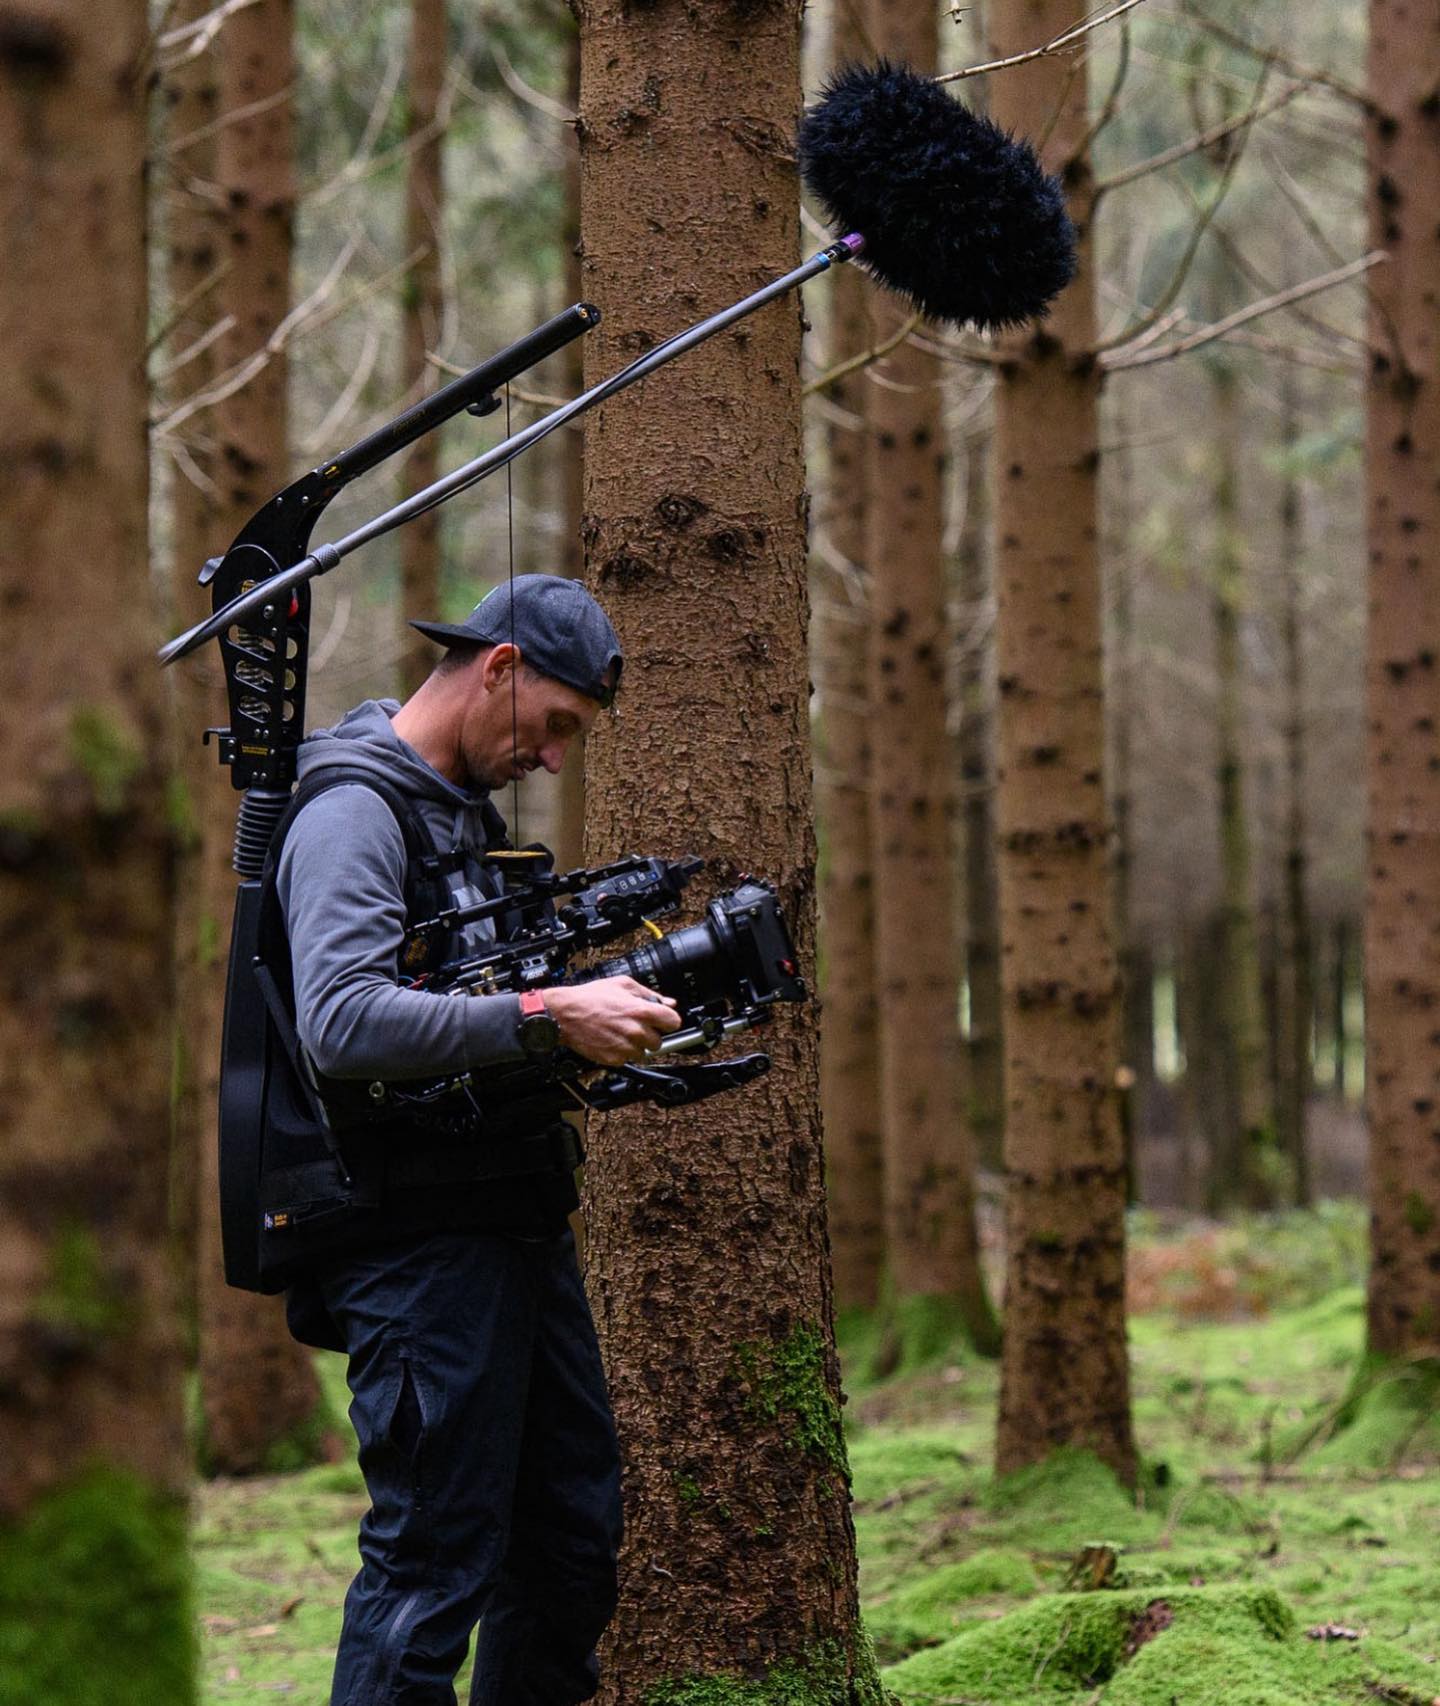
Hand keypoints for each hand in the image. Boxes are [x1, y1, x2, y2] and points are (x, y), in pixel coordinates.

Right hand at [543, 978, 681, 1065]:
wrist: (565, 1014)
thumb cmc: (590, 998)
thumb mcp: (622, 984)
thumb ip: (649, 994)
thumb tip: (668, 1002)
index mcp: (642, 1011)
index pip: (674, 1022)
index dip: (667, 1020)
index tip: (662, 1020)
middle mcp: (636, 1031)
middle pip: (659, 1041)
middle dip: (649, 1034)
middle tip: (634, 1026)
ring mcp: (625, 1047)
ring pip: (643, 1053)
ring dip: (635, 1046)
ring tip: (620, 1033)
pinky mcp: (614, 1060)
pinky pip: (627, 1060)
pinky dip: (621, 1053)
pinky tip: (611, 1040)